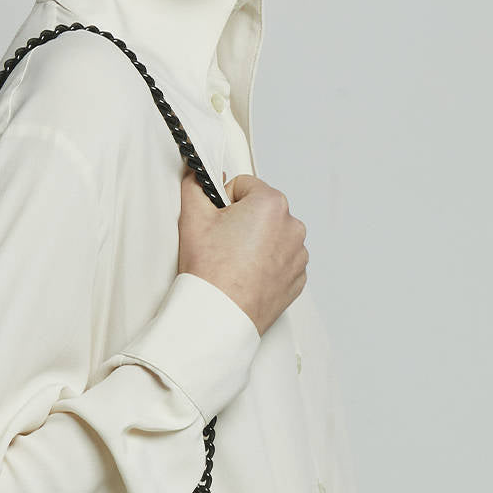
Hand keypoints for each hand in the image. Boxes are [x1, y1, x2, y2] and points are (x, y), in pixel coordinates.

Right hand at [177, 170, 308, 335]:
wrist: (220, 316)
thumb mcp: (193, 218)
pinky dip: (266, 265)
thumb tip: (197, 175)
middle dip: (242, 221)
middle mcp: (292, 226)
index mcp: (271, 204)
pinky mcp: (297, 278)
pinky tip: (247, 276)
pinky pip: (281, 260)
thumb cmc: (212, 273)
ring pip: (272, 236)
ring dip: (256, 243)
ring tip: (234, 263)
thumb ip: (195, 185)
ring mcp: (298, 254)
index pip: (244, 185)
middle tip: (222, 244)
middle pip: (260, 210)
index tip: (217, 221)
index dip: (224, 201)